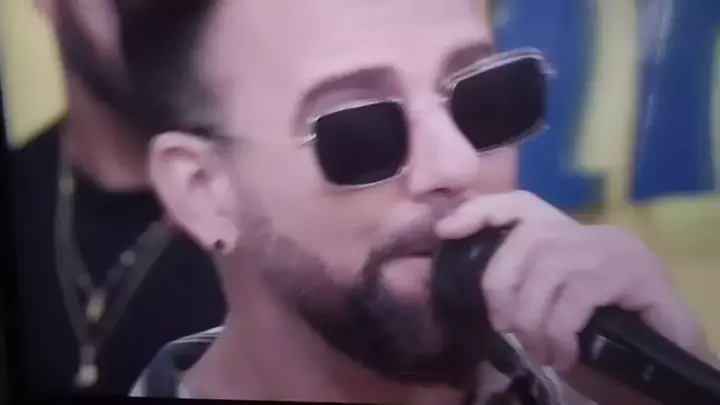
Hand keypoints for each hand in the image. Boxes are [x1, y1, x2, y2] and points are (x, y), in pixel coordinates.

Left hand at [435, 191, 712, 373]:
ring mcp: (618, 249)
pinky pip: (578, 294)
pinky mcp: (639, 273)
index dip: (481, 211)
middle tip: (508, 330)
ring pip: (550, 268)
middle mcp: (593, 233)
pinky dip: (560, 329)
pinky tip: (563, 353)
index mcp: (569, 236)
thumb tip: (472, 291)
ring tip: (541, 351)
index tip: (445, 230)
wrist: (663, 365)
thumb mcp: (547, 310)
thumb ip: (520, 290)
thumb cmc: (600, 340)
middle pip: (528, 239)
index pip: (521, 204)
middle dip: (502, 287)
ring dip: (533, 318)